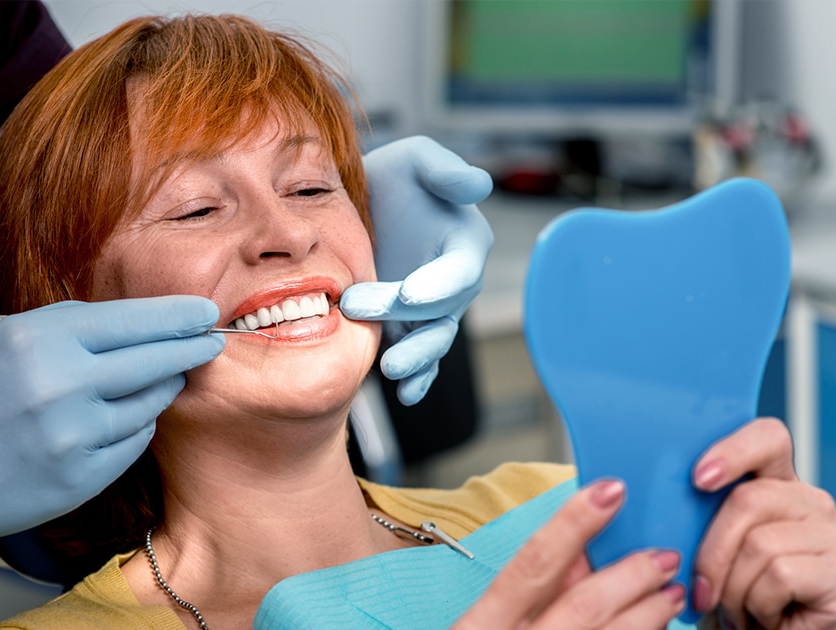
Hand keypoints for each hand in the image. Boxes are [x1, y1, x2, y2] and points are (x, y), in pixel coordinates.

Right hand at [0, 296, 223, 568]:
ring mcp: (74, 437)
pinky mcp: (79, 478)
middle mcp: (63, 386)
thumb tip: (130, 324)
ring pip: (149, 404)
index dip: (176, 316)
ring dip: (162, 388)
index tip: (204, 311)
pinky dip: (135, 427)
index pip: (133, 321)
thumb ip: (64, 328)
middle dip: (191, 348)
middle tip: (211, 341)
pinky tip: (125, 418)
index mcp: (39, 340)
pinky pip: (132, 443)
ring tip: (164, 378)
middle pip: (155, 360)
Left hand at [340, 136, 492, 404]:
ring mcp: (432, 310)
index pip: (459, 271)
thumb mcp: (415, 159)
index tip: (410, 294)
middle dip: (405, 317)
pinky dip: (418, 379)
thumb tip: (479, 185)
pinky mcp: (409, 328)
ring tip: (390, 370)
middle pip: (440, 310)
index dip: (439, 284)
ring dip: (416, 358)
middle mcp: (454, 282)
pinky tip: (405, 394)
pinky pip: (421, 359)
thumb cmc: (393, 177)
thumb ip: (444, 171)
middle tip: (356, 307)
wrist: (357, 205)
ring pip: (434, 341)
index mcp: (464, 243)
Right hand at [455, 480, 686, 628]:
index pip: (533, 563)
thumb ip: (525, 591)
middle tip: (663, 556)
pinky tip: (657, 629)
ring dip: (651, 614)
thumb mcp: (483, 626)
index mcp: (482, 628)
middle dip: (632, 575)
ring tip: (671, 592)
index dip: (574, 522)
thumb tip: (575, 554)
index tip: (609, 490)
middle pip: (585, 604)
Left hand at [691, 418, 835, 628]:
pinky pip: (781, 574)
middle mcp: (812, 502)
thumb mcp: (707, 547)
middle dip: (712, 552)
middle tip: (704, 592)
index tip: (698, 479)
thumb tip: (663, 494)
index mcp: (776, 484)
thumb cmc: (729, 598)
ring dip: (734, 589)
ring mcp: (835, 536)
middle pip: (748, 498)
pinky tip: (766, 619)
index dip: (733, 451)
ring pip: (760, 543)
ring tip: (739, 610)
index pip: (768, 438)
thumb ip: (698, 513)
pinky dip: (758, 604)